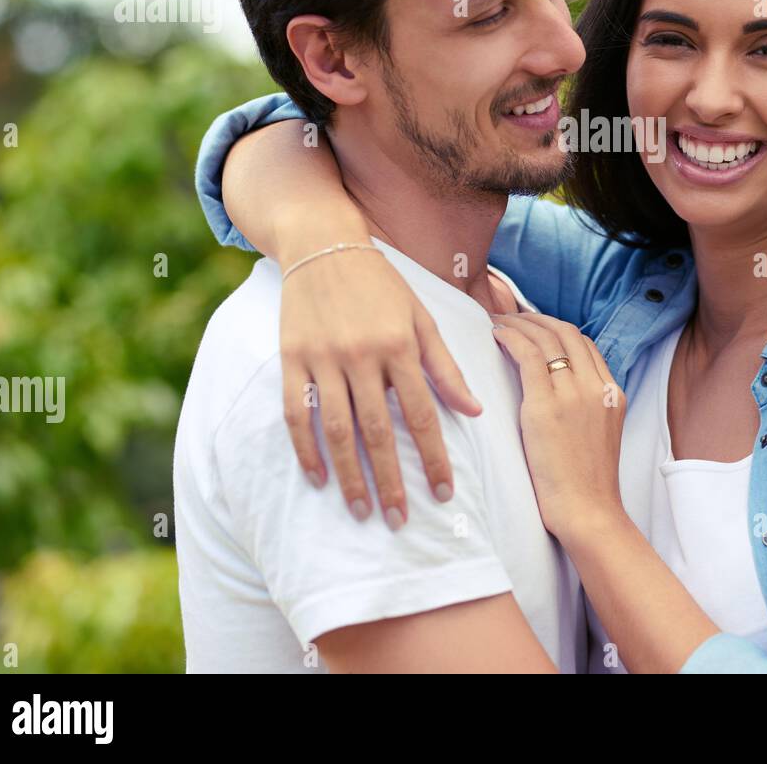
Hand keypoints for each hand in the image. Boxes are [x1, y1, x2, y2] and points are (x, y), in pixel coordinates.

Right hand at [280, 246, 481, 526]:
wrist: (323, 245)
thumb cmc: (382, 283)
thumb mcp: (422, 317)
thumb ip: (445, 365)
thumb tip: (474, 410)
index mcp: (400, 345)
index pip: (422, 414)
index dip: (433, 458)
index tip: (444, 494)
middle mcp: (362, 355)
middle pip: (378, 431)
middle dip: (391, 480)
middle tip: (401, 521)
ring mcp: (324, 358)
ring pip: (338, 429)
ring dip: (350, 476)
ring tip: (363, 510)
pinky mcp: (292, 359)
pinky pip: (298, 414)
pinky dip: (306, 449)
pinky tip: (318, 479)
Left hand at [490, 311, 627, 541]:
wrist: (588, 511)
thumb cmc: (585, 484)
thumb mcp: (596, 435)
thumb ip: (583, 408)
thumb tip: (556, 395)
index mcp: (611, 392)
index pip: (584, 344)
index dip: (557, 329)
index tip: (534, 325)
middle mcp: (596, 386)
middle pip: (567, 333)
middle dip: (537, 318)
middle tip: (512, 314)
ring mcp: (573, 394)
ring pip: (546, 339)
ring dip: (520, 323)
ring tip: (498, 322)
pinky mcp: (546, 406)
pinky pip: (527, 356)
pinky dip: (511, 338)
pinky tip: (496, 336)